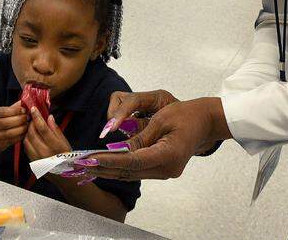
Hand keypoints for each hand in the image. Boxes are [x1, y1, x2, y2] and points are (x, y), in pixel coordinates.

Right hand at [0, 102, 27, 151]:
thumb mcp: (6, 112)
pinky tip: (25, 133)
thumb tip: (27, 100)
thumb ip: (15, 107)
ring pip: (8, 133)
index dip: (15, 111)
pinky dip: (19, 137)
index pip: (3, 112)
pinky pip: (10, 141)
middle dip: (19, 120)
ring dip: (20, 129)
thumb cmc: (2, 120)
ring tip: (28, 125)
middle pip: (5, 123)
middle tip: (28, 118)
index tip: (25, 110)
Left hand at [23, 107, 71, 162]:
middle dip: (31, 123)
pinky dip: (27, 139)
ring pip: (27, 140)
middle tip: (33, 117)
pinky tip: (31, 136)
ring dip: (28, 131)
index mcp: (54, 146)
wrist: (62, 172)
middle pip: (32, 133)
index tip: (33, 108)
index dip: (37, 117)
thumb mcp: (64, 141)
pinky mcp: (32, 160)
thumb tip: (49, 117)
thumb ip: (55, 129)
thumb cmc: (65, 154)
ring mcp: (36, 157)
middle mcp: (44, 152)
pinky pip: (26, 147)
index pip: (43, 128)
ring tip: (32, 126)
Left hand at [87, 98, 228, 180]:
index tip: (91, 159)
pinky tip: (105, 165)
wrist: (206, 122)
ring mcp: (166, 171)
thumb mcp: (161, 118)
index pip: (133, 161)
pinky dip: (121, 166)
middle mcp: (167, 168)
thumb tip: (118, 149)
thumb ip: (139, 136)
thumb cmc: (186, 114)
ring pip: (132, 172)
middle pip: (130, 170)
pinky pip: (138, 169)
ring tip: (87, 166)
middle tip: (81, 164)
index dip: (111, 161)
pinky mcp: (163, 169)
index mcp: (169, 154)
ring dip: (110, 169)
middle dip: (104, 167)